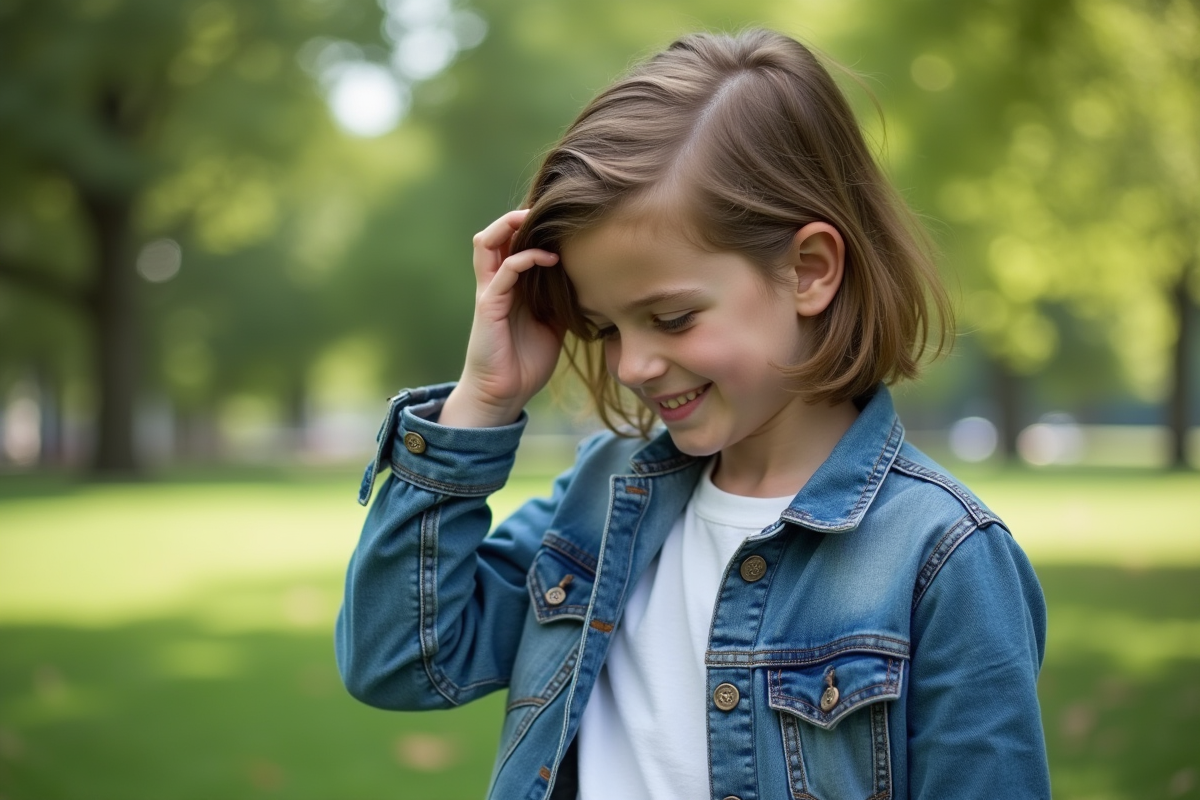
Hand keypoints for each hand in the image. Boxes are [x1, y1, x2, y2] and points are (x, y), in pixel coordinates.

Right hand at [440, 210, 563, 427]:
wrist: (504, 394)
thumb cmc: (526, 361)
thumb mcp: (553, 324)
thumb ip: (561, 299)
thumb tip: (592, 283)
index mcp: (508, 286)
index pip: (509, 243)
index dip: (527, 226)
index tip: (557, 217)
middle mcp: (494, 284)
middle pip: (492, 235)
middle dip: (514, 216)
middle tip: (543, 209)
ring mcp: (489, 293)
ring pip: (487, 244)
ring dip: (510, 226)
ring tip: (536, 218)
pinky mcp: (488, 307)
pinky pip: (502, 272)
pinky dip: (524, 259)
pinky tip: (549, 259)